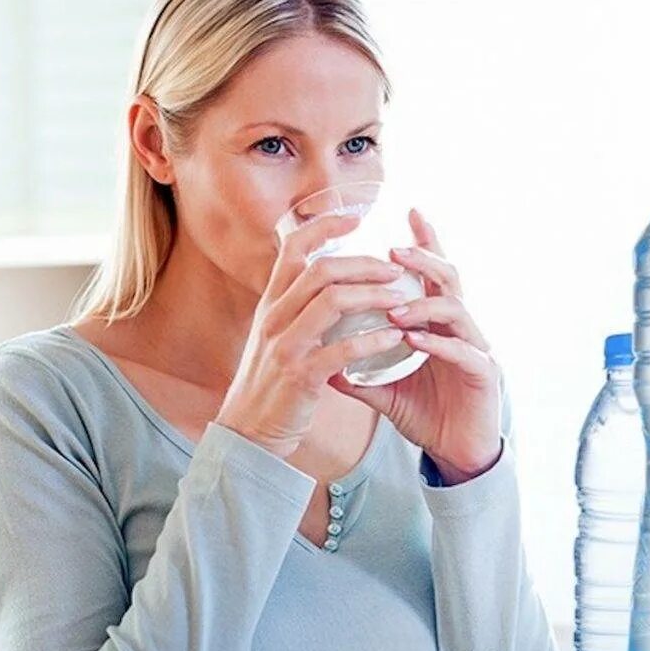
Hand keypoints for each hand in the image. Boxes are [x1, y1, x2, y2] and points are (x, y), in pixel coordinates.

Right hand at [215, 212, 410, 458]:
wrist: (247, 433)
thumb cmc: (272, 384)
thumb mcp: (276, 337)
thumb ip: (296, 308)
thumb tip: (326, 282)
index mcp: (270, 303)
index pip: (292, 248)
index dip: (324, 227)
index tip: (355, 217)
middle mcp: (274, 317)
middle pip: (321, 270)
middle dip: (363, 263)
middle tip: (396, 268)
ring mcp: (285, 346)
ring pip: (332, 302)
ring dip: (373, 295)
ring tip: (402, 297)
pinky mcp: (300, 376)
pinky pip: (342, 349)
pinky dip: (373, 340)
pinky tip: (396, 337)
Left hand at [328, 208, 502, 484]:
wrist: (457, 455)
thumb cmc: (427, 415)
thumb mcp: (385, 391)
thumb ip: (358, 374)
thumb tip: (320, 361)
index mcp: (439, 324)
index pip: (433, 275)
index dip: (425, 242)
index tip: (408, 211)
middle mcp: (461, 329)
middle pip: (449, 279)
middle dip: (423, 259)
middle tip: (394, 250)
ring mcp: (476, 348)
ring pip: (457, 310)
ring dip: (423, 304)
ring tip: (394, 307)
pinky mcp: (484, 374)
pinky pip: (462, 351)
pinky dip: (436, 342)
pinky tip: (413, 339)